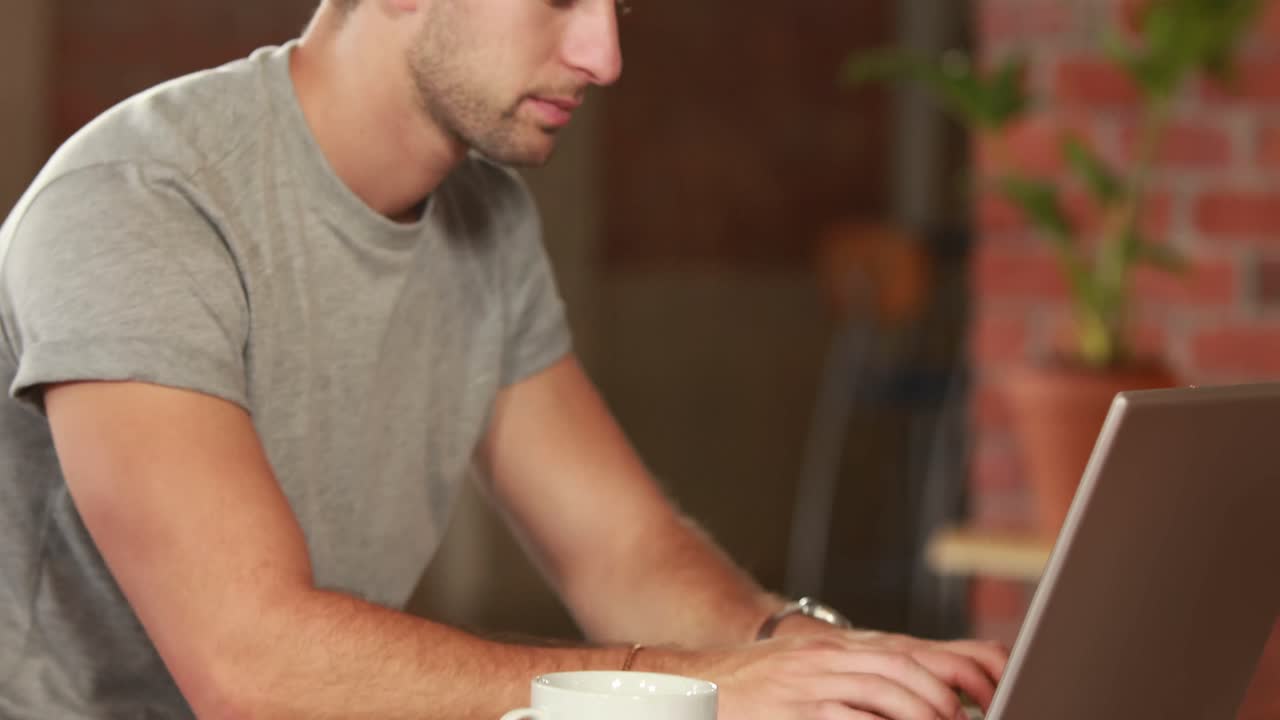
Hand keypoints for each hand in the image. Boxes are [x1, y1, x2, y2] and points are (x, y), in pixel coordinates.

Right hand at [664, 630, 1007, 719]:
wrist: (692, 686)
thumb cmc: (753, 687)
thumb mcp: (806, 670)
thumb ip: (852, 677)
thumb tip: (905, 696)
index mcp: (837, 649)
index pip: (909, 652)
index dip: (955, 669)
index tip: (987, 692)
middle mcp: (828, 658)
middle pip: (906, 670)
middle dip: (946, 699)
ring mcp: (811, 683)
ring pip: (886, 691)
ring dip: (924, 714)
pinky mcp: (794, 710)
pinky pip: (849, 718)